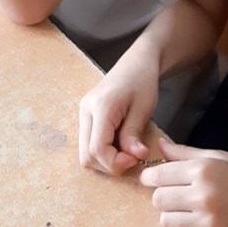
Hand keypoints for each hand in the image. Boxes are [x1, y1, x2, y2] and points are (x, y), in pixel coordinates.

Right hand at [79, 54, 158, 175]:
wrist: (137, 62)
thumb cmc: (143, 81)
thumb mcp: (144, 108)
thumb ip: (134, 134)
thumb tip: (134, 158)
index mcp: (101, 107)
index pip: (97, 149)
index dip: (115, 162)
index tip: (136, 159)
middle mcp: (86, 111)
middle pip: (87, 155)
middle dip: (110, 164)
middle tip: (133, 158)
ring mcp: (83, 113)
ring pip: (85, 153)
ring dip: (106, 160)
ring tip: (128, 151)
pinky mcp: (86, 117)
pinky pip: (89, 144)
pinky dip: (103, 152)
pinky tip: (120, 145)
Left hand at [140, 141, 227, 226]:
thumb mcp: (220, 157)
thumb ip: (186, 153)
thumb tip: (160, 146)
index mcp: (203, 170)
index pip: (158, 176)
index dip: (151, 176)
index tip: (152, 178)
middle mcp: (202, 196)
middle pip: (159, 200)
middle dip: (163, 196)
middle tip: (175, 193)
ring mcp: (208, 221)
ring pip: (166, 221)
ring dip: (172, 215)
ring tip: (187, 208)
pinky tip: (197, 219)